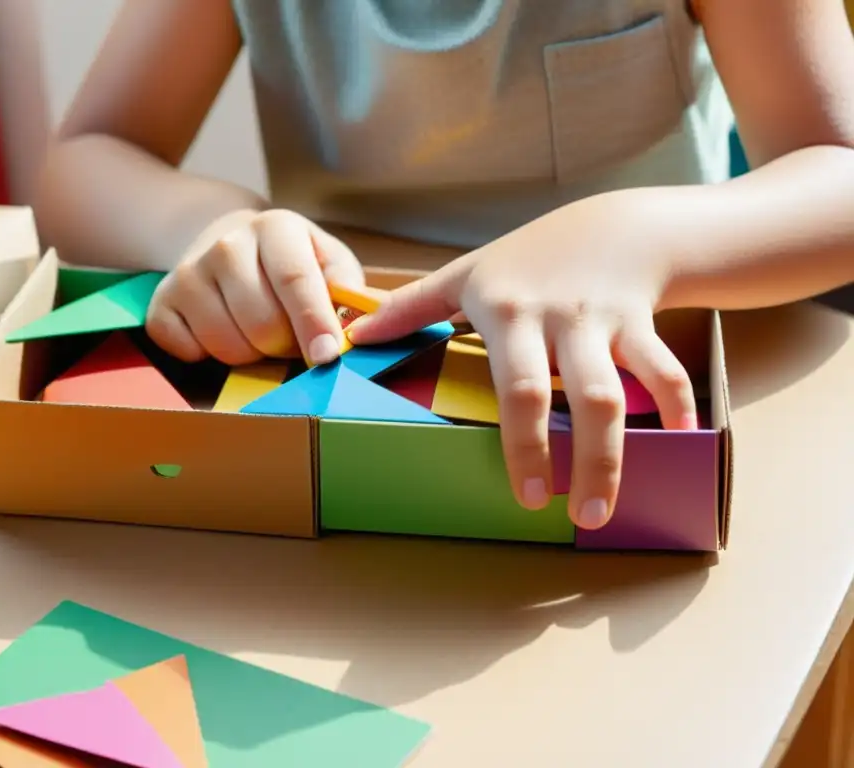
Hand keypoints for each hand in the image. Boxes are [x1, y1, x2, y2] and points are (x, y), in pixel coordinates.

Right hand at [146, 209, 364, 364]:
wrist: (227, 243)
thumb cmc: (289, 262)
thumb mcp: (328, 261)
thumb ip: (348, 291)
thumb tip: (356, 327)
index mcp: (276, 228)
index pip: (294, 280)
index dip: (313, 323)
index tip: (326, 357)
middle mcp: (226, 245)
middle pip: (262, 324)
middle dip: (285, 346)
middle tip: (290, 337)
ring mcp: (188, 274)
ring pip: (227, 345)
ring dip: (251, 354)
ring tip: (258, 332)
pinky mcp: (160, 304)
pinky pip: (189, 352)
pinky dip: (210, 356)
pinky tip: (222, 332)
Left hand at [347, 191, 697, 529]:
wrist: (608, 225)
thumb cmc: (527, 258)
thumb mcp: (466, 274)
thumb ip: (412, 305)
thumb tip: (353, 335)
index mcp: (506, 312)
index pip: (515, 387)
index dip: (523, 443)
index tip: (528, 495)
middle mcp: (557, 319)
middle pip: (574, 396)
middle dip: (582, 459)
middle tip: (577, 515)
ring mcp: (603, 322)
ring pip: (619, 393)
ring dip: (620, 453)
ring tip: (609, 507)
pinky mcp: (641, 324)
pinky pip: (663, 370)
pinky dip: (678, 405)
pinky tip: (683, 440)